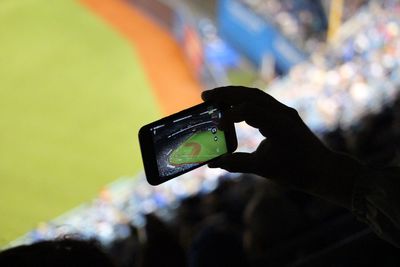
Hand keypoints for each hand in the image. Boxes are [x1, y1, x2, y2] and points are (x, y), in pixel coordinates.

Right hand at [202, 86, 363, 207]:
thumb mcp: (265, 169)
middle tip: (205, 96)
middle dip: (226, 93)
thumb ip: (237, 164)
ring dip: (234, 93)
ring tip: (215, 97)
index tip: (217, 127)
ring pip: (255, 95)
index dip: (230, 116)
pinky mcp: (284, 114)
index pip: (249, 110)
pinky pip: (261, 101)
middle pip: (250, 94)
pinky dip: (244, 100)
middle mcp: (282, 112)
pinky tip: (233, 105)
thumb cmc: (297, 171)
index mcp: (279, 124)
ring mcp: (284, 111)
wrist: (323, 170)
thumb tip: (213, 164)